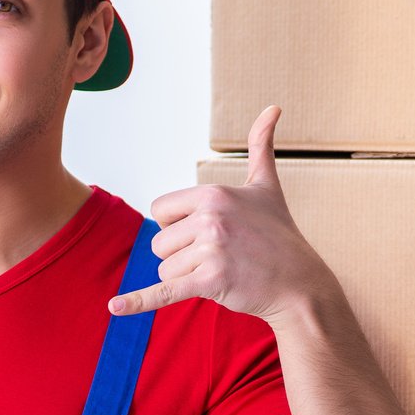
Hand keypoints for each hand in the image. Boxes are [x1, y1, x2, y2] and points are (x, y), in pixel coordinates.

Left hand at [107, 105, 326, 323]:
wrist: (299, 284)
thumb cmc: (279, 235)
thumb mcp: (267, 187)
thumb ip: (261, 146)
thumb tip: (273, 108)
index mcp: (213, 193)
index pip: (159, 211)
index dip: (175, 226)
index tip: (205, 233)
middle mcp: (210, 218)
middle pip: (159, 243)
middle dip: (181, 256)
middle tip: (220, 257)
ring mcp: (211, 250)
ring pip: (165, 269)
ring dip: (187, 278)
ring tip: (223, 272)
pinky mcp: (212, 282)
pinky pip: (164, 291)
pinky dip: (138, 302)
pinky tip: (114, 307)